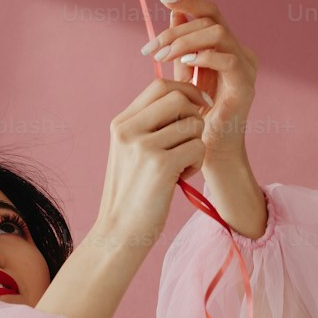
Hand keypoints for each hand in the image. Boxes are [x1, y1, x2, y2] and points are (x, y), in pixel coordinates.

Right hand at [96, 77, 209, 247]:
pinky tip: (181, 178)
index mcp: (121, 123)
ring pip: (193, 124)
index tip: (198, 105)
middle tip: (192, 138)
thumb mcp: (130, 152)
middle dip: (196, 115)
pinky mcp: (160, 165)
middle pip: (179, 97)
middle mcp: (129, 130)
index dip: (186, 89)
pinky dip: (196, 164)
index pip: (159, 85)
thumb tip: (184, 98)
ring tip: (182, 165)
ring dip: (197, 144)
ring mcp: (143, 146)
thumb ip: (149, 126)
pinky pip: (197, 148)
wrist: (118, 232)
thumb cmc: (132, 194)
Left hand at [143, 0, 258, 162]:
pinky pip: (228, 59)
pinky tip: (184, 62)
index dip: (189, 1)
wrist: (209, 153)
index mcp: (227, 48)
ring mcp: (246, 68)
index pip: (211, 13)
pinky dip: (204, 56)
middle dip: (176, 30)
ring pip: (218, 33)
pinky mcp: (245, 86)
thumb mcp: (184, 76)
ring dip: (185, 40)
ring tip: (163, 56)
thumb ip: (181, 47)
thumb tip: (173, 13)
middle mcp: (241, 53)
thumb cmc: (195, 118)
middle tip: (152, 49)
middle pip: (210, 20)